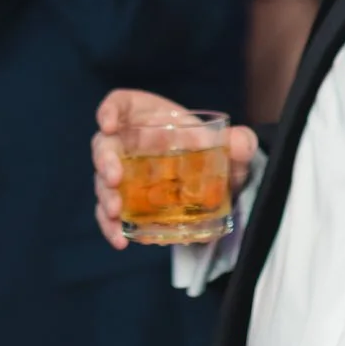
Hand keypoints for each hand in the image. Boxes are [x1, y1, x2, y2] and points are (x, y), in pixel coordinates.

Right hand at [93, 89, 257, 250]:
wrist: (210, 176)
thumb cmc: (207, 148)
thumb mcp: (226, 145)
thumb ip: (237, 142)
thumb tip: (242, 143)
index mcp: (146, 117)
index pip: (119, 105)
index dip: (109, 112)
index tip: (109, 124)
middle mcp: (128, 143)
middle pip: (104, 146)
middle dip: (105, 162)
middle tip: (115, 179)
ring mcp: (123, 173)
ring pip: (102, 181)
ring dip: (105, 197)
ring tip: (116, 214)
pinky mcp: (126, 201)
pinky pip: (109, 212)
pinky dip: (110, 226)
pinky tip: (121, 240)